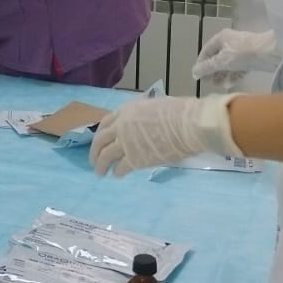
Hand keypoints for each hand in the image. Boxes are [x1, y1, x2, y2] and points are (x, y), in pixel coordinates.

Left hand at [91, 93, 239, 177]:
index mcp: (126, 111)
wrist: (188, 125)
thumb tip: (142, 125)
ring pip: (105, 156)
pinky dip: (117, 172)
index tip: (98, 142)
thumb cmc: (179, 113)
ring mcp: (126, 143)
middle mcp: (121, 126)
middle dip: (95, 152)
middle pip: (100, 141)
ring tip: (100, 173)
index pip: (105, 124)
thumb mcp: (153, 107)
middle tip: (94, 161)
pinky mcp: (135, 158)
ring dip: (101, 166)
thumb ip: (142, 117)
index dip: (100, 135)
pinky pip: (121, 167)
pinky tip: (117, 175)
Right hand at [192, 28, 278, 90]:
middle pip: (217, 59)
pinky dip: (233, 76)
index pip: (206, 51)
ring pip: (227, 65)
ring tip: (219, 86)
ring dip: (222, 75)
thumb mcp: (222, 60)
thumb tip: (194, 73)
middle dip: (212, 72)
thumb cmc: (242, 53)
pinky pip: (238, 68)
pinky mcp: (250, 59)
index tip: (198, 77)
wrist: (270, 53)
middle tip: (209, 84)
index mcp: (221, 38)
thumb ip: (207, 67)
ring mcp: (240, 51)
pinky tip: (230, 84)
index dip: (200, 64)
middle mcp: (229, 43)